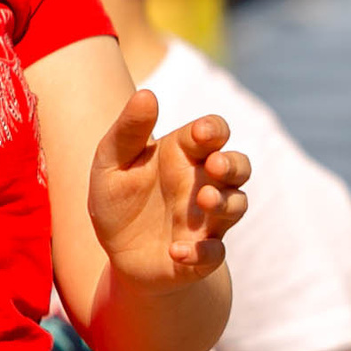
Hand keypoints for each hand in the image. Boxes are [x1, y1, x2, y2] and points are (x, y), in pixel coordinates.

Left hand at [88, 94, 250, 286]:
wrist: (118, 255)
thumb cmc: (119, 201)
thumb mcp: (111, 163)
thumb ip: (128, 131)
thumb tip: (147, 94)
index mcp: (185, 154)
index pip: (214, 132)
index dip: (214, 129)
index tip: (202, 134)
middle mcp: (204, 184)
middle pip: (238, 166)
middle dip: (233, 164)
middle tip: (215, 165)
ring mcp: (208, 220)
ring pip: (237, 205)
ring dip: (225, 202)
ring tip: (204, 200)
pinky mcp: (202, 255)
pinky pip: (215, 253)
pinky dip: (202, 252)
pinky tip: (176, 250)